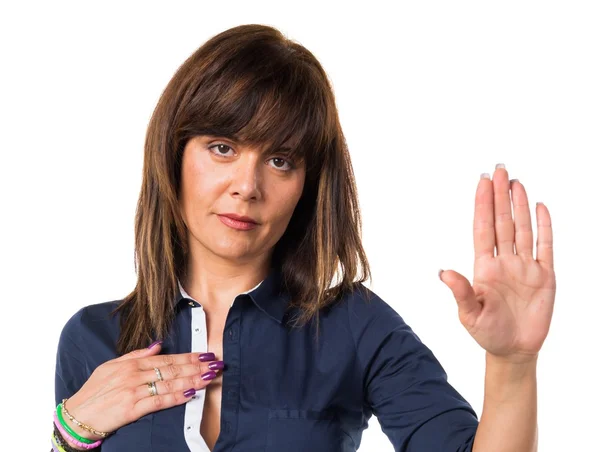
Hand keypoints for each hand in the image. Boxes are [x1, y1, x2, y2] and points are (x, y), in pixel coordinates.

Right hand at [63, 343, 221, 440]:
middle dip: (196, 366)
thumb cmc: (94, 391)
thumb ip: (136, 355)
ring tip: (209, 377)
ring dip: (192, 380)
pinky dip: (176, 397)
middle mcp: (134, 375)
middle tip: (215, 364)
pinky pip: (159, 401)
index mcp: (131, 364)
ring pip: (169, 383)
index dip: (188, 356)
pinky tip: (190, 394)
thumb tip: (158, 345)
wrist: (77, 416)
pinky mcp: (132, 409)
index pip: (166, 358)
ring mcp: (134, 391)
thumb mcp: (111, 366)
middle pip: (172, 369)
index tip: (205, 355)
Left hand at [439, 164, 555, 363]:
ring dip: (519, 205)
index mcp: (484, 267)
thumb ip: (461, 292)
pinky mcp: (545, 276)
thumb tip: (443, 272)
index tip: (481, 183)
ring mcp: (525, 266)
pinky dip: (544, 227)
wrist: (513, 350)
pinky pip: (545, 246)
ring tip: (516, 182)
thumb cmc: (487, 333)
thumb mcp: (470, 314)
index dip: (482, 205)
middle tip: (499, 170)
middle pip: (502, 222)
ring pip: (522, 228)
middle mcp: (504, 261)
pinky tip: (540, 207)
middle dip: (500, 196)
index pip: (483, 228)